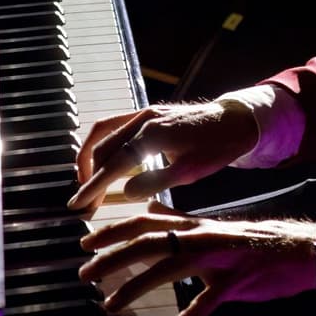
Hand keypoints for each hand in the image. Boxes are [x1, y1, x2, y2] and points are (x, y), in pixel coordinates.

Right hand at [70, 98, 259, 213]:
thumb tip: (127, 192)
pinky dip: (103, 143)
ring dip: (91, 156)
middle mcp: (144, 118)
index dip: (94, 185)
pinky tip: (104, 161)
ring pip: (104, 131)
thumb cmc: (218, 146)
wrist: (235, 120)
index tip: (80, 203)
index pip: (115, 163)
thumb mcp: (191, 171)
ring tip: (87, 181)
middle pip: (103, 147)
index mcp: (154, 134)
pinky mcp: (147, 112)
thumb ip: (157, 181)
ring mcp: (145, 112)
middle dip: (89, 176)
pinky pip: (115, 125)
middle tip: (84, 202)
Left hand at [79, 207, 315, 315]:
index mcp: (195, 226)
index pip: (146, 221)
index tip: (85, 242)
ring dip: (137, 286)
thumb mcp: (212, 230)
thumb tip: (151, 213)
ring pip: (171, 267)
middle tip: (86, 274)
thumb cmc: (256, 245)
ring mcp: (221, 257)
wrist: (304, 249)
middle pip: (149, 242)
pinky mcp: (239, 279)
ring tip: (111, 305)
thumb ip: (181, 224)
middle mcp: (202, 236)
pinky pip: (211, 299)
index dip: (114, 231)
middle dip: (113, 258)